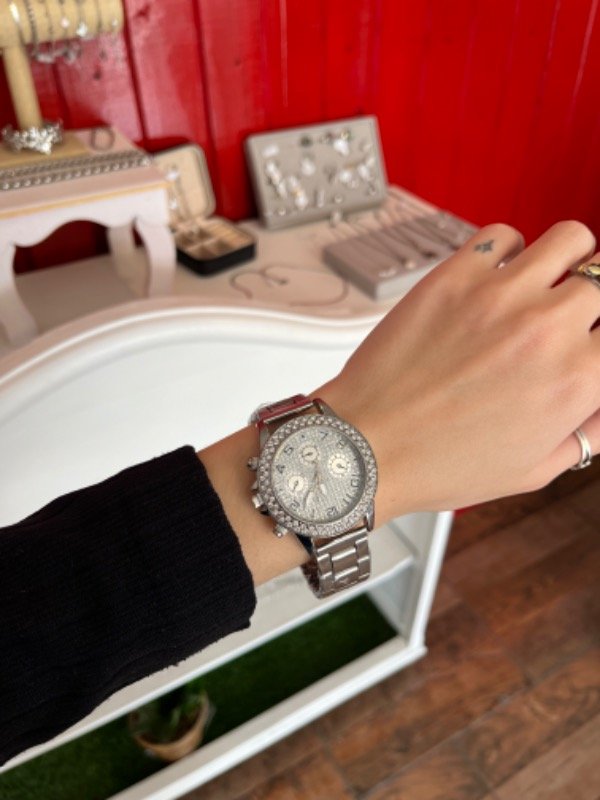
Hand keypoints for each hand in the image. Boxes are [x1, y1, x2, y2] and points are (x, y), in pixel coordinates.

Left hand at [316, 221, 599, 521]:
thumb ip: (586, 432)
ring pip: (570, 239)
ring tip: (545, 281)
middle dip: (590, 301)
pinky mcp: (453, 277)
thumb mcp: (533, 470)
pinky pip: (502, 235)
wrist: (367, 446)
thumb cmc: (441, 464)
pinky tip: (495, 277)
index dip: (598, 338)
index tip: (586, 340)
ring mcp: (499, 295)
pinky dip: (508, 251)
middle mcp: (546, 329)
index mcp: (577, 380)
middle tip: (567, 316)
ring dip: (567, 260)